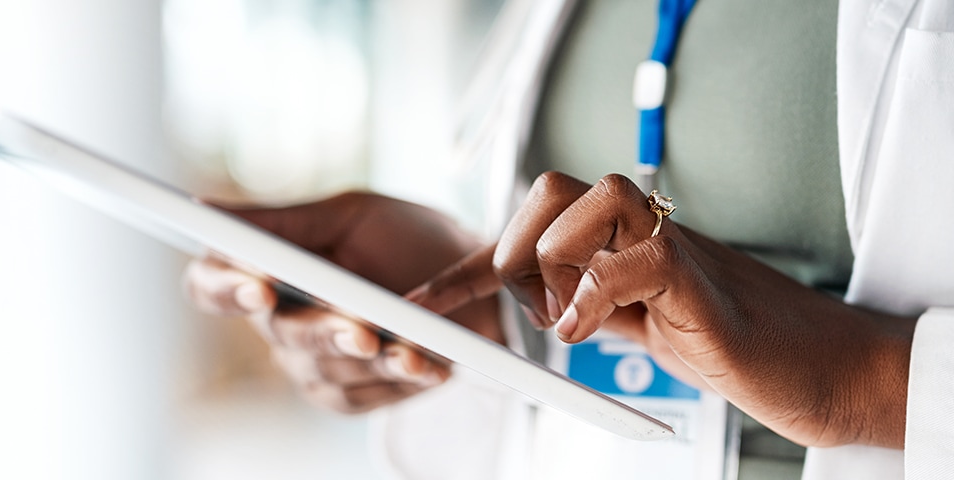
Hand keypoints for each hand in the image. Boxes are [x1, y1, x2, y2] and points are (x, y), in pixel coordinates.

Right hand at [184, 192, 500, 412]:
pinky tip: (428, 367)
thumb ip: (283, 222)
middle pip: (279, 332)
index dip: (224, 287)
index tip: (260, 286)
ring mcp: (308, 363)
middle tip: (362, 329)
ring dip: (373, 358)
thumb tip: (205, 210)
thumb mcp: (350, 216)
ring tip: (414, 350)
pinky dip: (396, 379)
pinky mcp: (344, 396)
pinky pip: (358, 395)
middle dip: (324, 328)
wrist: (474, 284)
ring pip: (324, 368)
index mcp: (264, 269)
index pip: (211, 284)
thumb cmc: (405, 239)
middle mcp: (276, 321)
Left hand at [422, 172, 914, 447]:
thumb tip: (528, 307)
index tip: (419, 303)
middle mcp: (639, 227)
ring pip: (581, 198)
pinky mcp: (694, 277)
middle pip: (547, 187)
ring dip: (553, 262)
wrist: (816, 368)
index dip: (463, 269)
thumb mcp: (632, 325)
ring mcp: (669, 243)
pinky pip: (630, 258)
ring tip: (572, 319)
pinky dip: (592, 295)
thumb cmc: (728, 346)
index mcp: (617, 238)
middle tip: (535, 309)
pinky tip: (585, 332)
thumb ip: (585, 303)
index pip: (527, 228)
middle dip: (515, 249)